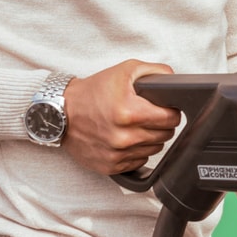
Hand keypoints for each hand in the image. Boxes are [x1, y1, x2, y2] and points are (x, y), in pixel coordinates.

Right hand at [59, 59, 181, 174]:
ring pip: (154, 150)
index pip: (171, 119)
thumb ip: (155, 72)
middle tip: (147, 115)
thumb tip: (175, 82)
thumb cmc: (92, 92)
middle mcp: (123, 137)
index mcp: (129, 113)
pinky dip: (136, 151)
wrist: (61, 112)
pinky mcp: (110, 166)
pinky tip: (125, 138)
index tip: (164, 109)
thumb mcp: (125, 70)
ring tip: (134, 126)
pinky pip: (139, 161)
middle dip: (160, 124)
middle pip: (165, 135)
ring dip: (150, 138)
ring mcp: (117, 154)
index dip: (171, 112)